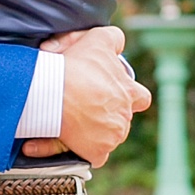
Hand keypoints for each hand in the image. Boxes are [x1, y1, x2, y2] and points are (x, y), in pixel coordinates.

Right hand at [23, 26, 150, 166]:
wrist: (53, 92)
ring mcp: (112, 137)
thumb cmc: (75, 66)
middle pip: (120, 120)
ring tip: (68, 121)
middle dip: (105, 115)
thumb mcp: (99, 39)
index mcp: (130, 92)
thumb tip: (117, 42)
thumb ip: (114, 39)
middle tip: (84, 107)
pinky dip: (77, 150)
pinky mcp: (96, 153)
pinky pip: (91, 156)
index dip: (128, 97)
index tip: (113, 95)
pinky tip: (60, 140)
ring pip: (106, 138)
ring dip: (91, 132)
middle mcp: (125, 117)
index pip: (141, 98)